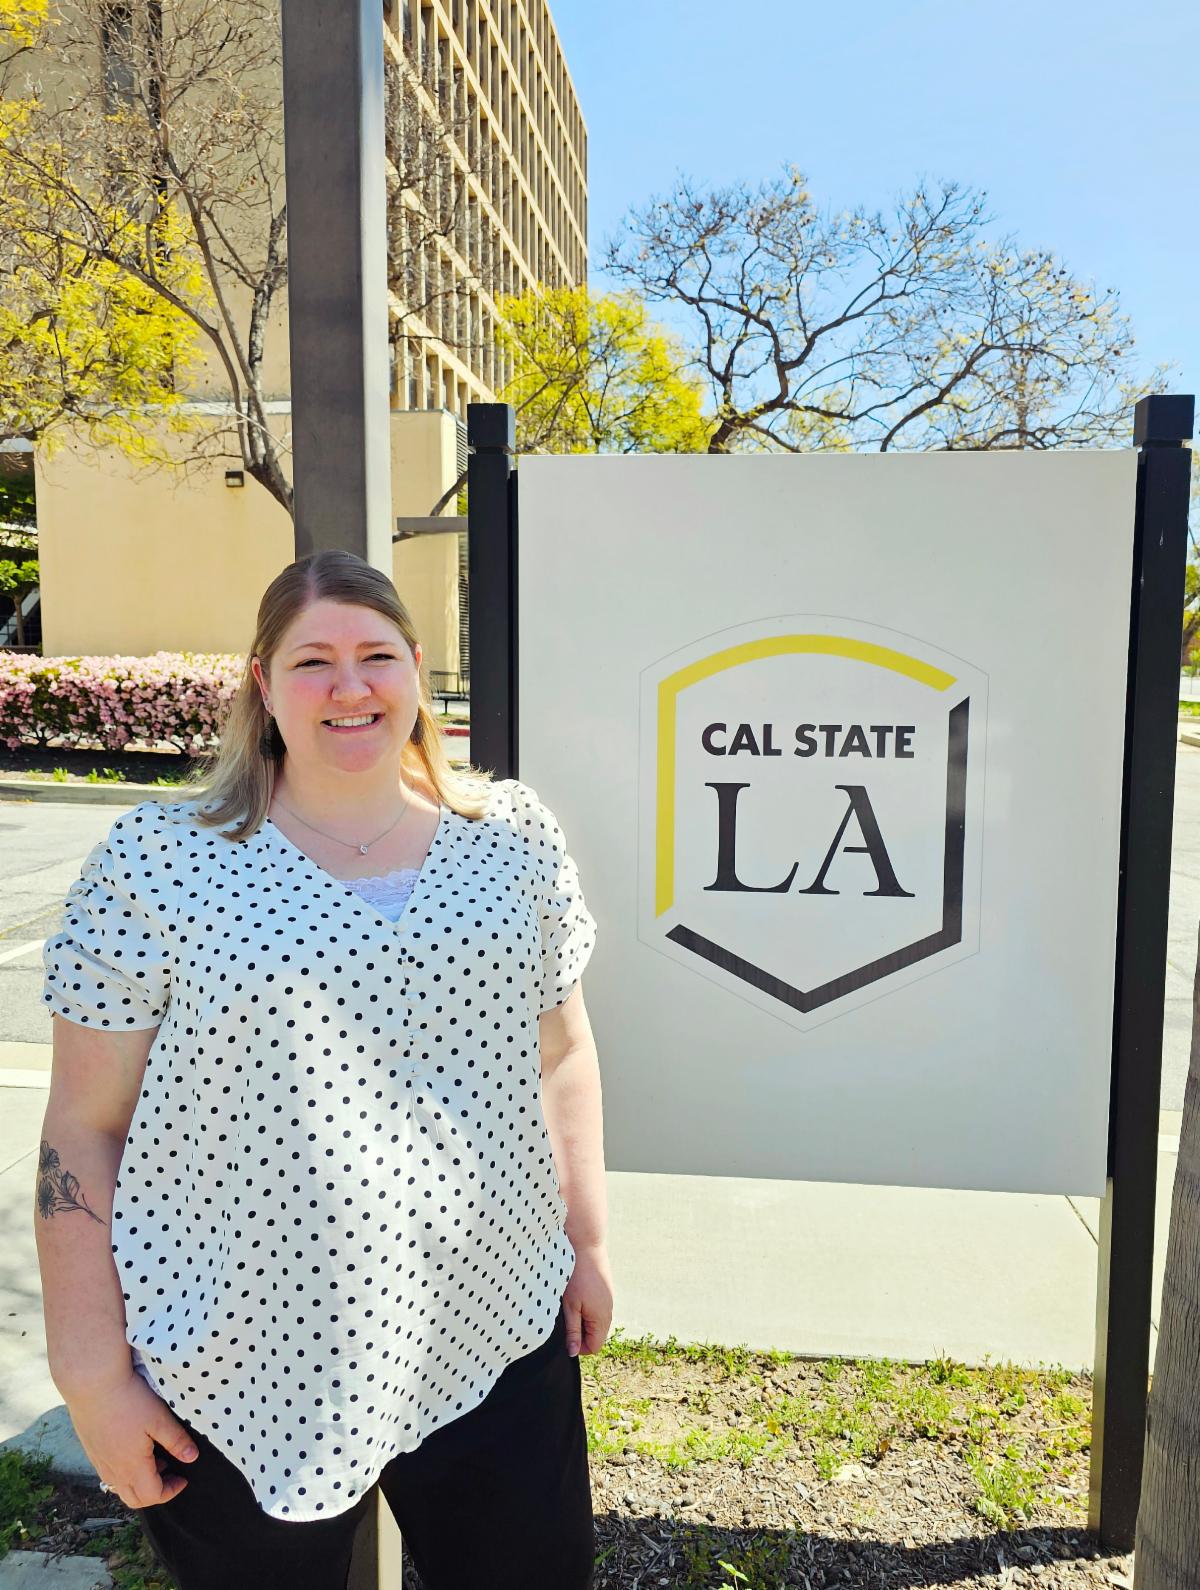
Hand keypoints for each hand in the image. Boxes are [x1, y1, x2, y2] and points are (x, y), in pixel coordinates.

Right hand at [65, 1371, 199, 1508]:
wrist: (92, 1383)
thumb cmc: (128, 1400)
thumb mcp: (159, 1418)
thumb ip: (176, 1440)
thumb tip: (191, 1457)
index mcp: (131, 1467)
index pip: (152, 1496)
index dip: (171, 1491)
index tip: (183, 1479)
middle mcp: (112, 1471)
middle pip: (134, 1499)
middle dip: (155, 1492)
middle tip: (171, 1473)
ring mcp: (99, 1461)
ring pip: (120, 1487)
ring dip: (140, 1481)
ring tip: (155, 1457)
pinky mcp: (91, 1450)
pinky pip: (109, 1473)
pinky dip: (126, 1471)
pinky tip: (134, 1447)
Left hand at [562, 1241, 613, 1356]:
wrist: (587, 1247)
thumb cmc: (576, 1277)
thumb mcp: (570, 1307)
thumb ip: (572, 1331)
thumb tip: (573, 1352)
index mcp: (601, 1319)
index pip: (594, 1347)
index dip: (578, 1346)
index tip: (565, 1335)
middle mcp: (609, 1312)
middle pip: (596, 1335)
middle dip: (580, 1332)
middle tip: (565, 1318)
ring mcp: (609, 1300)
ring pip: (596, 1321)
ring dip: (582, 1319)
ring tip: (570, 1304)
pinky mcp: (606, 1290)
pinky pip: (597, 1308)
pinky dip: (586, 1307)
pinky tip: (577, 1294)